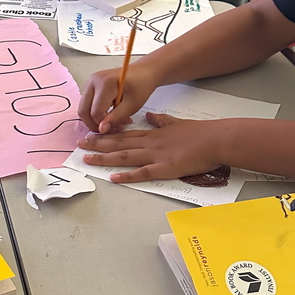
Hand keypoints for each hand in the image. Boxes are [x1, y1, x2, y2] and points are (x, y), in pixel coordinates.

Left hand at [77, 113, 225, 182]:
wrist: (216, 138)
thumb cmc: (200, 133)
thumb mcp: (176, 122)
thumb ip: (162, 121)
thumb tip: (151, 116)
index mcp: (153, 134)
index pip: (124, 134)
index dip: (105, 135)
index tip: (90, 134)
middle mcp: (150, 144)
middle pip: (118, 143)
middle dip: (97, 144)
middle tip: (79, 145)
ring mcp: (156, 156)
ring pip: (124, 156)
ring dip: (104, 157)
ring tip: (87, 159)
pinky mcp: (165, 168)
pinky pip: (143, 173)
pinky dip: (127, 175)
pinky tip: (113, 177)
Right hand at [78, 65, 156, 132]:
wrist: (143, 72)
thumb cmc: (141, 86)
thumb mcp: (132, 105)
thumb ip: (116, 117)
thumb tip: (102, 129)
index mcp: (104, 83)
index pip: (96, 112)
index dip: (104, 124)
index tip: (119, 127)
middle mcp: (92, 81)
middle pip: (83, 111)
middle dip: (95, 124)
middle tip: (112, 128)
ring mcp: (89, 83)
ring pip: (83, 109)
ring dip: (95, 119)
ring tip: (113, 121)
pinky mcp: (89, 86)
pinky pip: (87, 105)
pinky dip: (95, 113)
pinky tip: (109, 114)